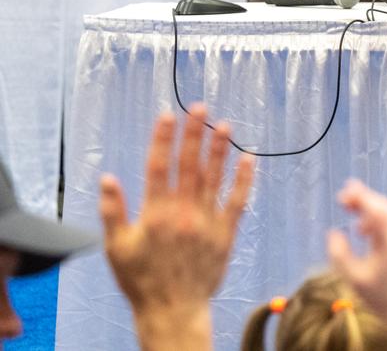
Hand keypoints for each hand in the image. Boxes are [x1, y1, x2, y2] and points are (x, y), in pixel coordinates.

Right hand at [99, 103, 253, 349]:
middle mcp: (182, 213)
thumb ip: (112, 212)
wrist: (172, 309)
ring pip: (214, 178)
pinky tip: (249, 158)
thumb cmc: (140, 280)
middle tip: (200, 107)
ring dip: (219, 149)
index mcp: (154, 214)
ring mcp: (206, 222)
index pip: (159, 167)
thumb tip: (108, 178)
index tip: (167, 114)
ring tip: (224, 124)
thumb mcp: (116, 248)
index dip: (163, 138)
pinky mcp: (226, 234)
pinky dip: (244, 179)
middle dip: (193, 134)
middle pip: (189, 165)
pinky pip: (238, 201)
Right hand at [328, 180, 386, 324]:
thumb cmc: (383, 299)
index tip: (344, 193)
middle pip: (386, 208)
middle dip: (366, 198)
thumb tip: (333, 233)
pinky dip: (378, 220)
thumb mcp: (355, 279)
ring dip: (372, 209)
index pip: (378, 210)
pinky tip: (363, 229)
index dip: (362, 197)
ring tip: (351, 210)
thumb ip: (341, 255)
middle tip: (344, 197)